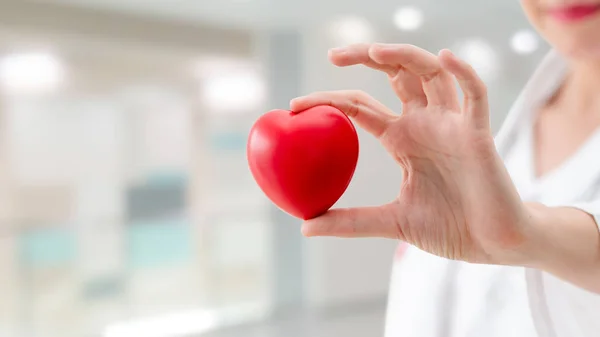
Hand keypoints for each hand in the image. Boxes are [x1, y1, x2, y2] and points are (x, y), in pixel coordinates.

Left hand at [290, 43, 529, 264]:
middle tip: (333, 54)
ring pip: (430, 74)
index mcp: (402, 139)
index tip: (295, 105)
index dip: (329, 101)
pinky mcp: (478, 134)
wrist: (493, 244)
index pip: (360, 107)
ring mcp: (452, 125)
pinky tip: (445, 58)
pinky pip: (475, 94)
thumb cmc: (450, 228)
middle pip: (394, 75)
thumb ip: (351, 221)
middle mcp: (424, 124)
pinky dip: (463, 73)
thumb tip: (305, 226)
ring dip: (405, 57)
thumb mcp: (392, 223)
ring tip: (375, 51)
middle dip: (366, 58)